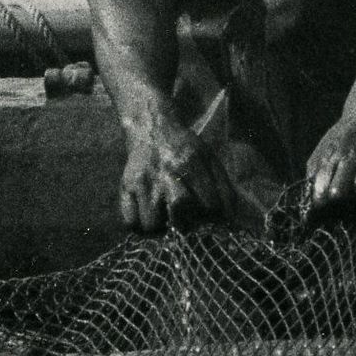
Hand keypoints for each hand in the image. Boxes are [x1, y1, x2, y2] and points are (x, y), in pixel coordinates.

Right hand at [117, 107, 247, 234]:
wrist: (151, 128)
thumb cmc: (183, 148)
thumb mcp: (208, 158)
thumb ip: (223, 186)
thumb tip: (229, 216)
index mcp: (191, 164)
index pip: (209, 203)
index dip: (212, 214)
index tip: (208, 215)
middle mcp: (166, 173)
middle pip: (178, 208)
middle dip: (185, 223)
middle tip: (183, 221)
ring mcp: (143, 181)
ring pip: (150, 223)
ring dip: (159, 227)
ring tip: (163, 218)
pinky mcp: (125, 186)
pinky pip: (129, 220)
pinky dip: (137, 224)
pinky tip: (146, 215)